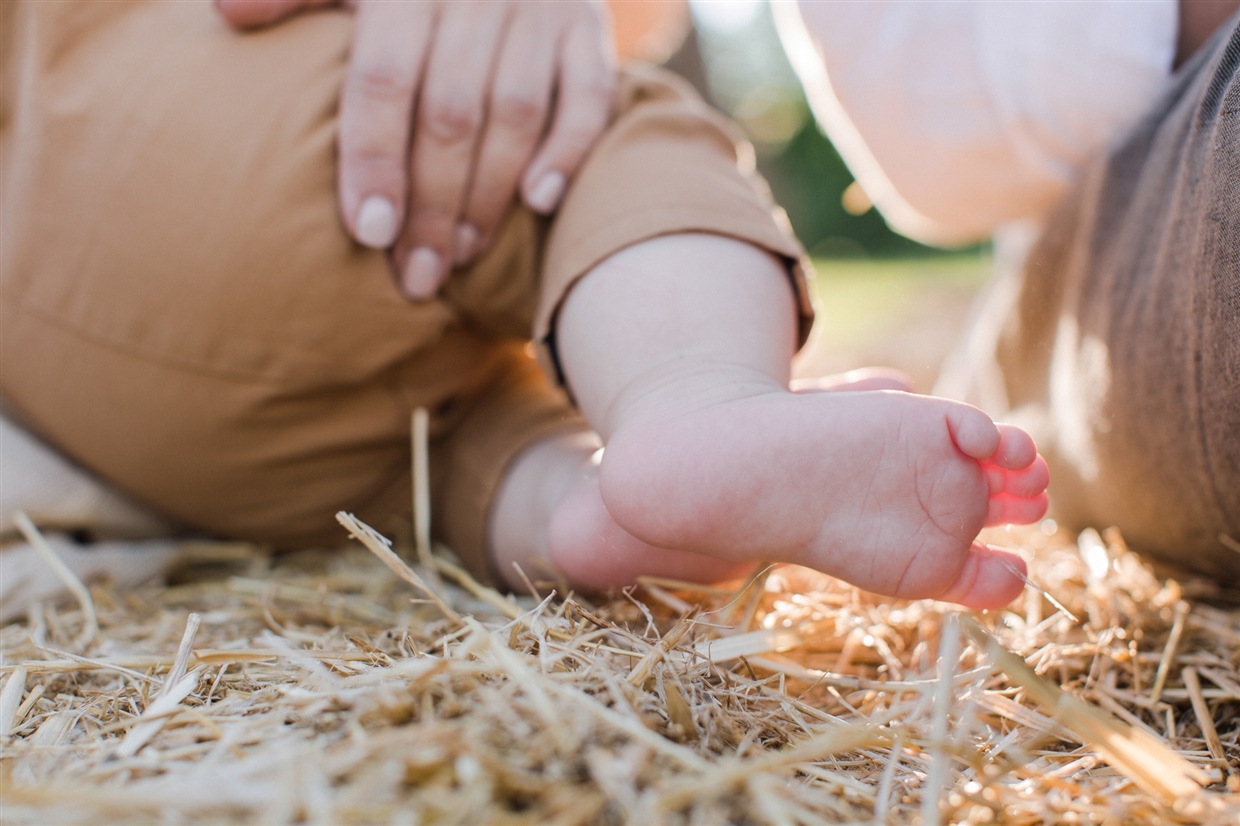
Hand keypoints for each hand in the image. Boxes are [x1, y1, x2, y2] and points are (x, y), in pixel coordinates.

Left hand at [216, 0, 616, 298]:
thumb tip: (226, 13)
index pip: (385, 80)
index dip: (374, 158)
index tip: (368, 233)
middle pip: (452, 114)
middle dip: (431, 204)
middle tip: (415, 278)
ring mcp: (541, 8)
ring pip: (517, 115)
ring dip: (489, 194)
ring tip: (458, 256)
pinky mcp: (588, 28)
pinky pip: (590, 97)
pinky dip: (569, 151)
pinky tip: (538, 203)